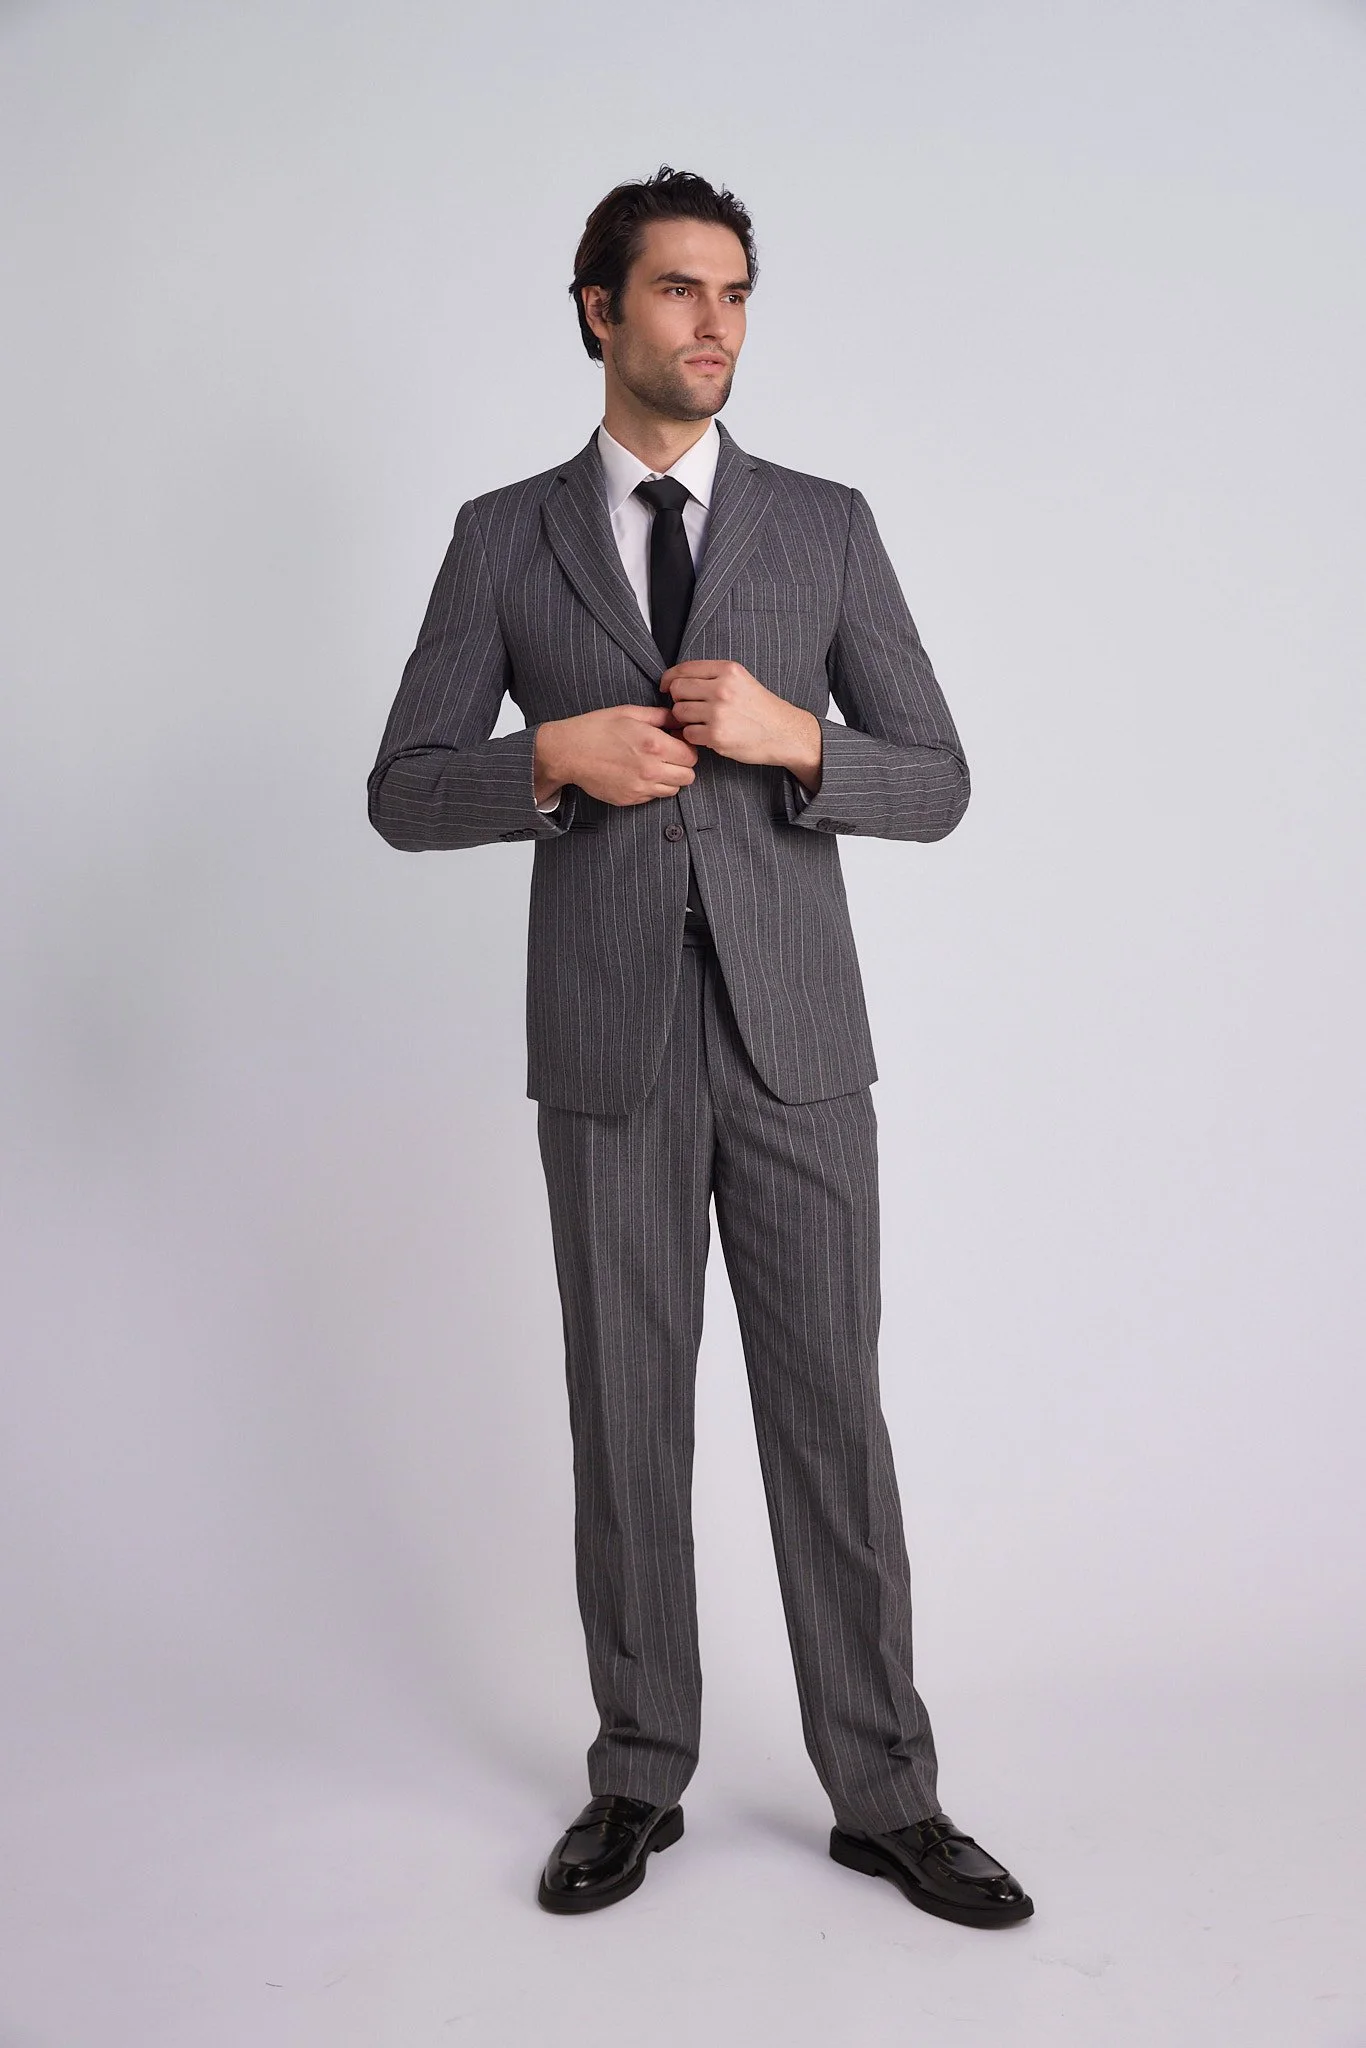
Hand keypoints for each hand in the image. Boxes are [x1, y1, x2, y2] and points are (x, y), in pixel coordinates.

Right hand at [534, 705, 697, 806]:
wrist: (568, 752)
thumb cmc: (596, 728)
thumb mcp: (629, 712)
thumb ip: (659, 715)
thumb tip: (678, 718)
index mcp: (655, 745)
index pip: (692, 756)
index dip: (687, 748)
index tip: (677, 743)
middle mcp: (651, 770)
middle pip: (688, 776)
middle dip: (682, 765)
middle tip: (669, 756)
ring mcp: (640, 788)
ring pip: (674, 790)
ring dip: (669, 778)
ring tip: (653, 765)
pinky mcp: (630, 799)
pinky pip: (654, 797)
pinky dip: (652, 787)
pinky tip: (638, 774)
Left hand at [660, 661, 822, 788]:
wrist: (783, 732)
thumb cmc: (760, 708)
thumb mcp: (741, 680)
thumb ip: (712, 677)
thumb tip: (675, 682)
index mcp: (728, 670)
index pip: (684, 669)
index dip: (669, 678)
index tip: (666, 686)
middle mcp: (722, 688)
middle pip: (678, 690)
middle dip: (678, 700)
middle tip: (689, 708)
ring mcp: (719, 712)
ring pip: (679, 712)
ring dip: (685, 719)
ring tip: (700, 722)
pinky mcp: (717, 735)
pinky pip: (688, 733)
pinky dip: (693, 736)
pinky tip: (707, 735)